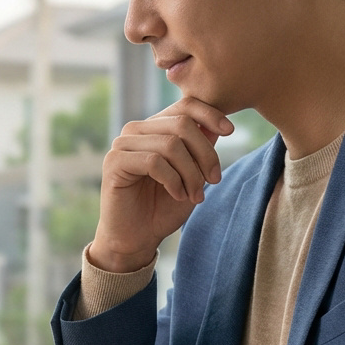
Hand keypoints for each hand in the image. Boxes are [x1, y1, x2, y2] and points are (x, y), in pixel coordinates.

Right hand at [90, 97, 232, 272]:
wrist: (137, 239)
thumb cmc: (163, 208)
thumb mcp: (191, 176)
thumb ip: (200, 150)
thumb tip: (218, 126)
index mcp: (155, 128)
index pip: (185, 105)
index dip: (210, 114)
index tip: (231, 131)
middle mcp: (136, 130)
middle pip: (182, 123)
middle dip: (205, 153)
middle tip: (214, 180)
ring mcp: (123, 144)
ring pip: (170, 144)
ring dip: (190, 173)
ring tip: (195, 196)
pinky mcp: (114, 162)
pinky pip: (154, 161)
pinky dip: (173, 180)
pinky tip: (178, 195)